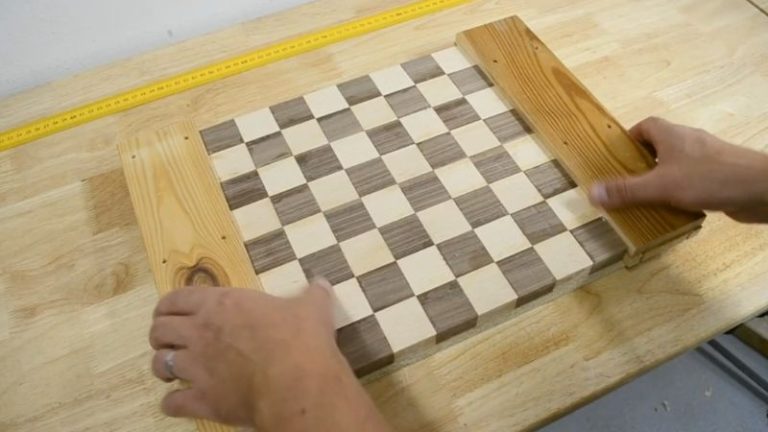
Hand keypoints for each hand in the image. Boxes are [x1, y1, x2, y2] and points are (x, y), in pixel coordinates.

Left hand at [149, 280, 390, 430]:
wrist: (298, 382)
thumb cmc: (302, 339)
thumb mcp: (312, 307)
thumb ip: (313, 294)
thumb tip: (322, 283)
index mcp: (221, 304)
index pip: (176, 299)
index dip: (167, 306)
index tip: (168, 312)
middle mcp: (201, 333)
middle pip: (159, 330)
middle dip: (161, 336)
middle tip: (171, 342)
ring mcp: (197, 368)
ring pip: (160, 365)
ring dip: (163, 368)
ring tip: (172, 372)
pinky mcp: (202, 400)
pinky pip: (172, 404)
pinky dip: (172, 404)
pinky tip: (179, 403)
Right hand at [589, 117, 767, 222]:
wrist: (760, 188)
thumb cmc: (708, 178)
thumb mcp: (660, 186)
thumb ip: (626, 190)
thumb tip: (591, 192)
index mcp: (671, 135)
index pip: (645, 126)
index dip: (630, 139)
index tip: (617, 157)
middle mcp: (688, 142)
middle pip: (659, 146)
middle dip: (642, 163)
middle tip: (627, 183)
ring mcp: (706, 158)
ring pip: (676, 164)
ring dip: (661, 179)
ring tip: (647, 199)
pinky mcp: (719, 175)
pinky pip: (692, 179)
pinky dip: (681, 191)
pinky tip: (676, 208)